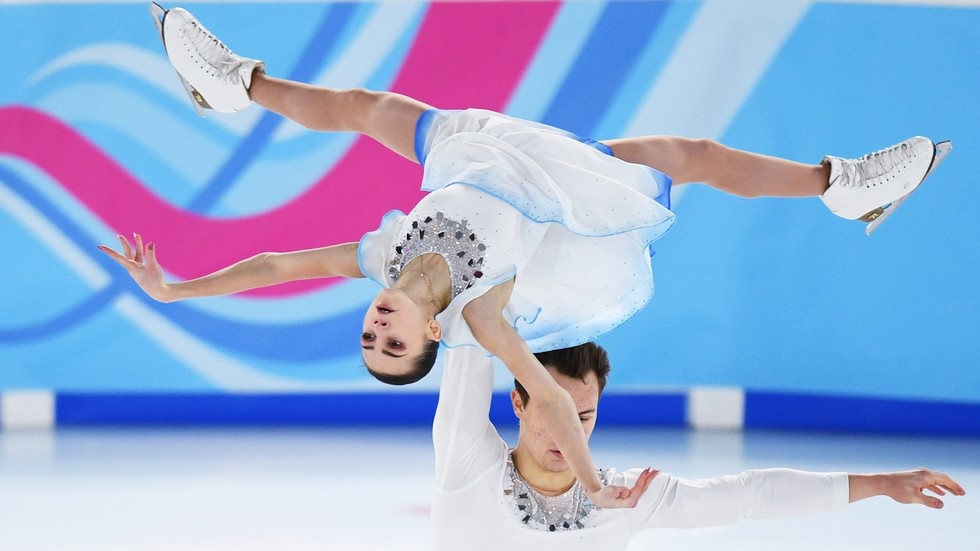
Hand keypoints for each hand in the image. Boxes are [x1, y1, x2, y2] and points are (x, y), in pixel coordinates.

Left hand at [98, 233, 170, 301]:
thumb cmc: (155, 280)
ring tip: (136, 234)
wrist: (158, 292)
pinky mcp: (142, 269)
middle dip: (124, 244)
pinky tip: (144, 245)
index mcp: (132, 268)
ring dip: (136, 244)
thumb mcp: (154, 266)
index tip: (100, 246)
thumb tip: (151, 242)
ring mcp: (137, 268)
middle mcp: (132, 268)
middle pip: (126, 253)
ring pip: (134, 254)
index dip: (109, 251)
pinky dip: (142, 250)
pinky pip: (141, 257)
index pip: (118, 257)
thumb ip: (151, 254)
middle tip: (118, 235)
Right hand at [586, 468, 658, 508]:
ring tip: (655, 471)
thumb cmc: (603, 496)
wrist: (600, 499)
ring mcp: (633, 499)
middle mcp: (632, 501)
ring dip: (649, 479)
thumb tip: (626, 490)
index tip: (646, 470)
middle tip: (657, 470)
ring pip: (643, 487)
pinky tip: (647, 476)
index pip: (638, 488)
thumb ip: (618, 490)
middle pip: (644, 488)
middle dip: (650, 478)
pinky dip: (644, 480)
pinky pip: (640, 487)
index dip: (643, 479)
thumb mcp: (609, 492)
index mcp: (628, 502)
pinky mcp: (632, 495)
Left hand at [851, 468, 965, 508]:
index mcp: (925, 475)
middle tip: (961, 494)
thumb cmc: (897, 489)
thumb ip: (928, 501)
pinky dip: (935, 487)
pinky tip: (939, 494)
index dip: (955, 486)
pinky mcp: (913, 478)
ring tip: (953, 494)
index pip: (945, 479)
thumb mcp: (914, 497)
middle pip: (942, 479)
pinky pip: (928, 482)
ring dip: (945, 487)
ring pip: (935, 480)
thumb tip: (942, 504)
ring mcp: (918, 475)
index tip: (962, 493)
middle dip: (952, 486)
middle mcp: (923, 473)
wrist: (882, 483)